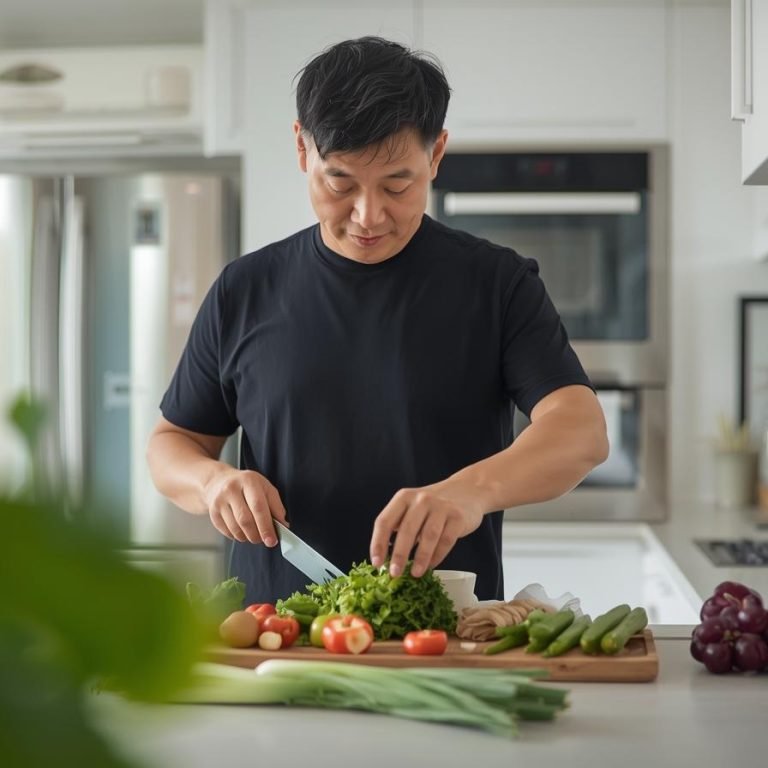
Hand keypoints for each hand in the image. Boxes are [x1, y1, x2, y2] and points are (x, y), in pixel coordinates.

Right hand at [202, 466, 287, 545]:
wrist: (219, 481)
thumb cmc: (247, 486)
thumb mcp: (265, 488)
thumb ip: (276, 506)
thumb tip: (283, 525)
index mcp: (249, 481)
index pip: (258, 507)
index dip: (266, 526)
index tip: (272, 540)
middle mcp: (231, 489)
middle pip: (245, 520)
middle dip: (257, 535)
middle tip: (265, 540)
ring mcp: (219, 501)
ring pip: (236, 528)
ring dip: (248, 537)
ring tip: (255, 535)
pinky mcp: (212, 512)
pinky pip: (227, 532)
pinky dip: (238, 536)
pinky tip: (243, 531)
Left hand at [369, 481, 484, 577]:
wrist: (466, 490)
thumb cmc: (433, 505)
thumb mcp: (412, 507)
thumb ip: (400, 526)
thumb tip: (386, 558)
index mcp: (404, 498)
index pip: (384, 521)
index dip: (378, 543)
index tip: (376, 563)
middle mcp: (421, 499)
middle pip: (406, 529)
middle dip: (399, 554)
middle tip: (394, 573)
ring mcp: (441, 507)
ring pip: (428, 536)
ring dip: (420, 558)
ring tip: (415, 573)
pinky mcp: (458, 517)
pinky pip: (446, 540)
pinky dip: (437, 556)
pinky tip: (431, 566)